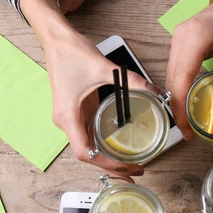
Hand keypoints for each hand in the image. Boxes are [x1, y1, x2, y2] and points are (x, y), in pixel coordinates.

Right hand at [20, 0, 154, 177]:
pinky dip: (103, 147)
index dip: (105, 164)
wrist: (56, 40)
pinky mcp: (75, 113)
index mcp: (68, 116)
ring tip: (131, 166)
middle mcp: (66, 122)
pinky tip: (118, 150)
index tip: (126, 167)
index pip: (85, 153)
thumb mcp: (105, 68)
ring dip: (107, 160)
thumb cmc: (73, 53)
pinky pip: (88, 137)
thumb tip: (156, 93)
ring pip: (88, 149)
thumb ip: (133, 81)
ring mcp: (70, 119)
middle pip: (87, 156)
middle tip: (136, 172)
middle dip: (111, 167)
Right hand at [166, 0, 212, 138]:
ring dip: (176, 101)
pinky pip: (173, 72)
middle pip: (171, 81)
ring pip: (169, 78)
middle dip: (177, 110)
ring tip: (188, 124)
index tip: (187, 129)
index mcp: (198, 36)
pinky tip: (189, 104)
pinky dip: (179, 90)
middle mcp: (182, 37)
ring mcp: (177, 40)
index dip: (181, 107)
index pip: (182, 78)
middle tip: (189, 133)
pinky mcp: (179, 44)